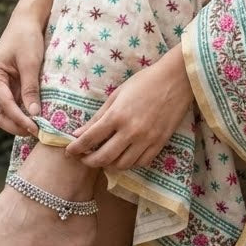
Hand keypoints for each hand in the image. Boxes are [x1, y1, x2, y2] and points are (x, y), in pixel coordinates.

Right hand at [0, 10, 45, 136]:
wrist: (25, 22)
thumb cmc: (27, 38)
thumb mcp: (31, 63)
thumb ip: (31, 89)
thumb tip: (34, 114)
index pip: (4, 105)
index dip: (19, 119)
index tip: (35, 129)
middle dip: (14, 126)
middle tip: (35, 134)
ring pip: (1, 112)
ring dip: (16, 122)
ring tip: (36, 130)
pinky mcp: (4, 86)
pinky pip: (9, 105)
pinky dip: (19, 114)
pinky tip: (34, 118)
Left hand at [65, 47, 192, 171]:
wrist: (176, 80)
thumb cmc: (144, 82)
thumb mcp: (116, 95)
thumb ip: (98, 117)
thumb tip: (79, 133)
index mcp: (117, 116)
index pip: (89, 139)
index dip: (75, 148)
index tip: (69, 151)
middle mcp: (130, 131)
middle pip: (103, 158)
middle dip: (89, 161)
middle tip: (84, 158)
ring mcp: (146, 140)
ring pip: (122, 165)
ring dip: (109, 164)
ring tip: (104, 157)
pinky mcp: (159, 143)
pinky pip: (141, 162)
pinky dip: (129, 163)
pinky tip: (124, 156)